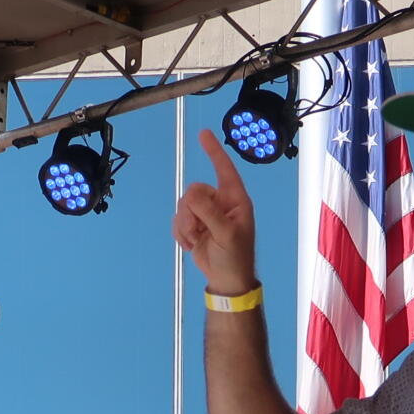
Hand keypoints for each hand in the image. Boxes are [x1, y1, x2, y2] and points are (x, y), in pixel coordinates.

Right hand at [173, 130, 259, 296]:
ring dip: (185, 225)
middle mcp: (220, 202)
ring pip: (183, 205)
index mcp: (235, 200)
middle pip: (194, 191)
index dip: (214, 151)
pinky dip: (181, 232)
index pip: (224, 169)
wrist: (225, 279)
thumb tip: (192, 195)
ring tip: (195, 241)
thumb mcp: (226, 234)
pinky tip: (190, 244)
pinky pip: (178, 218)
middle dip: (190, 212)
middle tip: (196, 231)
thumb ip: (209, 212)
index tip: (203, 134)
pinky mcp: (194, 225)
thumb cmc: (235, 256)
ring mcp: (206, 213)